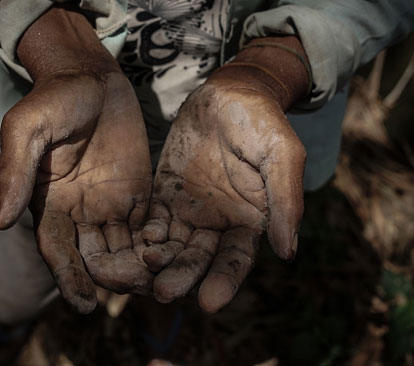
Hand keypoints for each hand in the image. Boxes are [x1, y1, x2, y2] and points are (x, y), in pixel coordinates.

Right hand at [0, 7, 152, 313]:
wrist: (91, 77)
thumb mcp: (27, 129)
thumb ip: (16, 172)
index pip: (58, 251)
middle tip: (140, 284)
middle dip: (116, 276)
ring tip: (164, 274)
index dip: (70, 279)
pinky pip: (149, 228)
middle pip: (96, 258)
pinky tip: (177, 249)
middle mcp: (79, 214)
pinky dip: (161, 242)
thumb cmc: (53, 99)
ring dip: (142, 265)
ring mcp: (111, 206)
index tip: (85, 305)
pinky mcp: (138, 195)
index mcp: (50, 206)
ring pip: (126, 250)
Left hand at [142, 37, 309, 312]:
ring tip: (141, 273)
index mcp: (249, 220)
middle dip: (182, 277)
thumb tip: (288, 251)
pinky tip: (136, 242)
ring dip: (157, 262)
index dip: (224, 282)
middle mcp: (218, 223)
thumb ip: (285, 199)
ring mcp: (189, 210)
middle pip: (198, 259)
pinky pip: (152, 220)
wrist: (230, 94)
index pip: (235, 259)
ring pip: (172, 245)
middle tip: (163, 293)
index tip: (209, 303)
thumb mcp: (281, 154)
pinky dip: (144, 234)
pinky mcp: (166, 194)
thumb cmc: (261, 122)